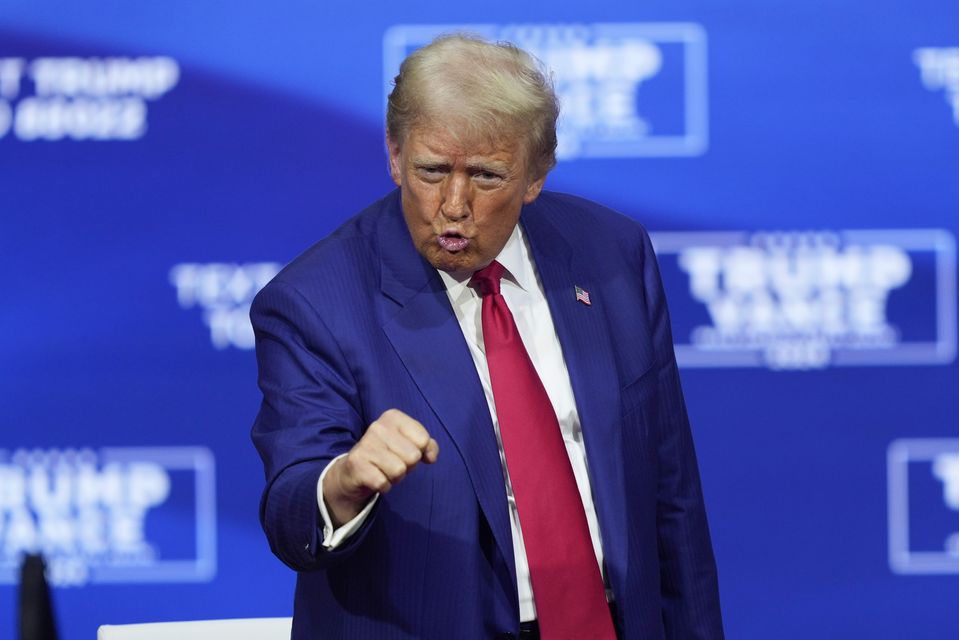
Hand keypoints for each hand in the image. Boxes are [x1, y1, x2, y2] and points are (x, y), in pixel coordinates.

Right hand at [323, 409, 438, 525]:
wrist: (354, 471)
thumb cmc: (388, 455)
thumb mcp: (410, 444)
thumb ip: (428, 446)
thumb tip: (431, 457)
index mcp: (393, 417)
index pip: (423, 440)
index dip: (420, 451)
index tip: (405, 451)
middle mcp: (377, 427)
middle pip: (413, 457)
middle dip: (408, 466)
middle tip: (393, 462)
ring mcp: (365, 445)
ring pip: (399, 471)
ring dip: (395, 477)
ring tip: (384, 470)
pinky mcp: (357, 464)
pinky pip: (384, 483)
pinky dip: (383, 486)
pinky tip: (375, 478)